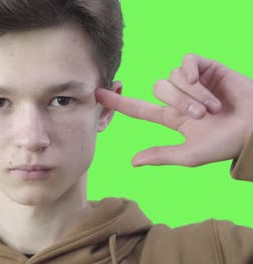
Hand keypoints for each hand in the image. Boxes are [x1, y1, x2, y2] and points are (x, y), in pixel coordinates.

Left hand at [95, 54, 252, 166]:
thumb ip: (161, 155)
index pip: (138, 109)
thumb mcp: (189, 155)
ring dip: (192, 94)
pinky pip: (186, 62)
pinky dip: (192, 72)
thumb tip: (132, 162)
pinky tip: (204, 82)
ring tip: (213, 107)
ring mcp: (192, 82)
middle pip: (159, 89)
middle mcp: (178, 99)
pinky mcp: (206, 68)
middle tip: (201, 116)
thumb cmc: (224, 145)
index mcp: (171, 118)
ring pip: (173, 77)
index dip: (118, 102)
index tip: (96, 94)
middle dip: (179, 103)